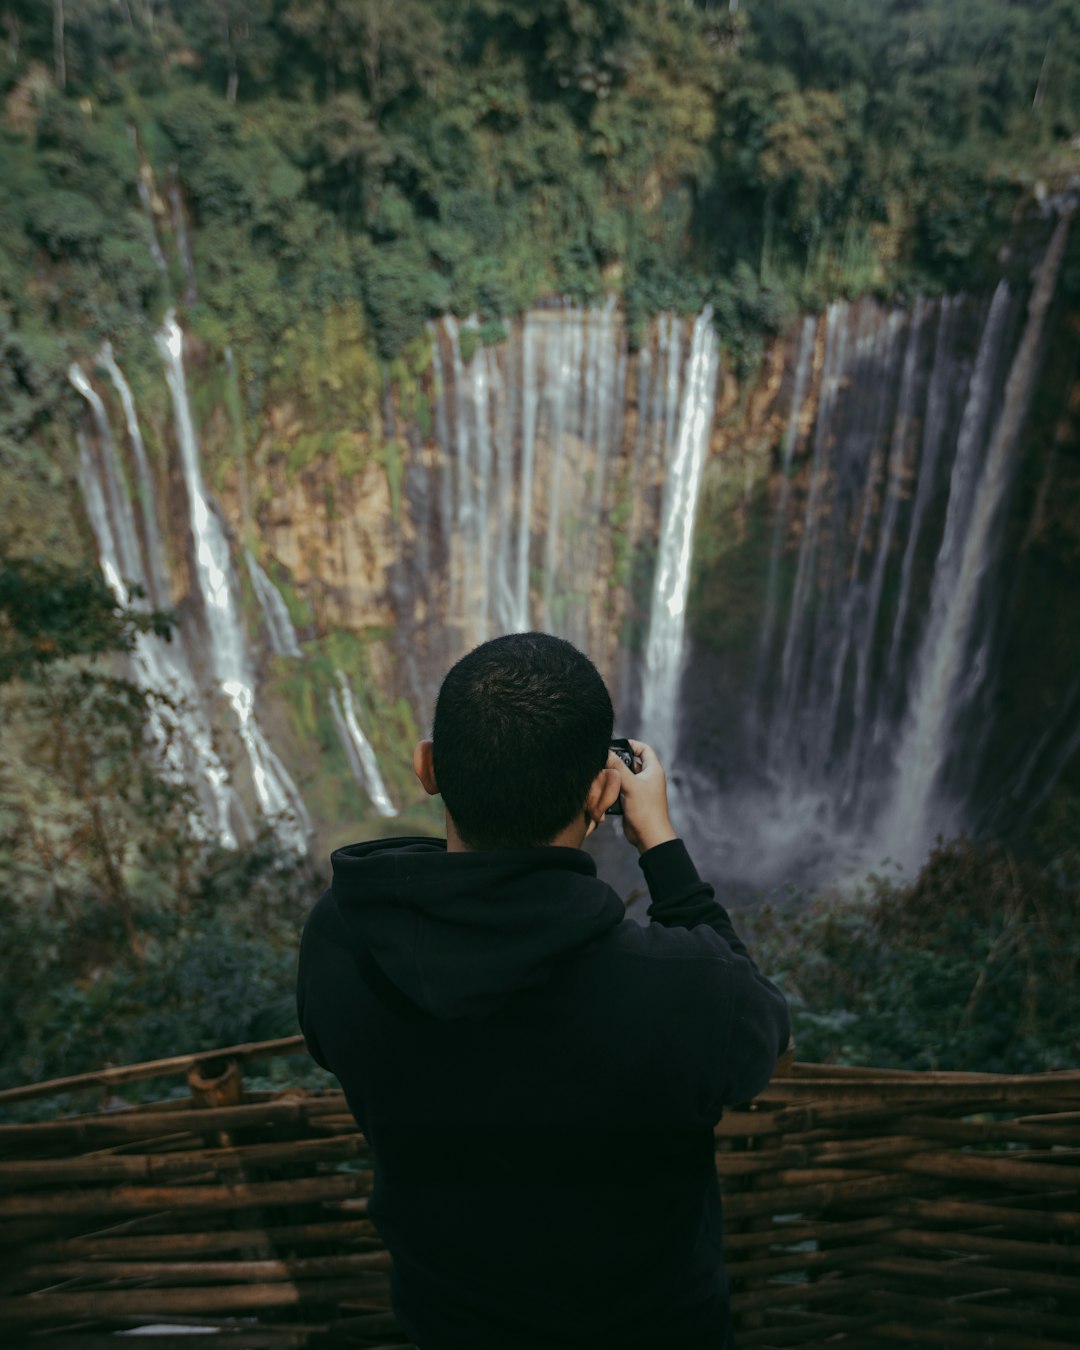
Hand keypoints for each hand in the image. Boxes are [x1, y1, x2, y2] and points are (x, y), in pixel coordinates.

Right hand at [607, 739, 675, 855]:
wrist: (649, 836)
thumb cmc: (646, 810)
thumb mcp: (630, 785)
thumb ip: (618, 768)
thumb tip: (606, 752)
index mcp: (653, 770)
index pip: (644, 749)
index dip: (632, 744)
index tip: (616, 744)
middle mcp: (647, 778)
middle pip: (630, 762)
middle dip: (617, 762)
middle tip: (604, 761)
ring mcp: (639, 789)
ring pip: (623, 776)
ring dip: (613, 776)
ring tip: (602, 776)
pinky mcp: (632, 800)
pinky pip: (620, 789)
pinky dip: (613, 788)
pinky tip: (604, 790)